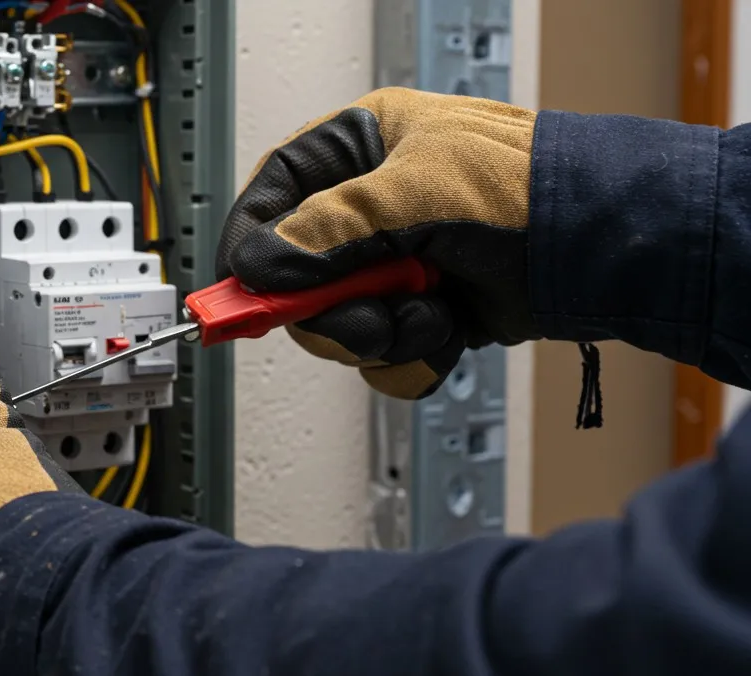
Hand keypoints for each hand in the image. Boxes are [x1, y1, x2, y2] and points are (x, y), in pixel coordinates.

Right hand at [216, 87, 538, 398]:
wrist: (606, 248)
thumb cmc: (528, 189)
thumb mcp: (410, 194)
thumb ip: (325, 231)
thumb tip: (263, 267)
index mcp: (363, 149)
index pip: (275, 191)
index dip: (250, 240)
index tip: (239, 286)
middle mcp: (374, 207)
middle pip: (300, 275)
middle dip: (329, 308)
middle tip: (357, 316)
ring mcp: (399, 264)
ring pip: (338, 322)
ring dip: (376, 334)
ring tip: (424, 315)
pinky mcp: (424, 311)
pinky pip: (382, 353)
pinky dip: (409, 356)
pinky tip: (445, 332)